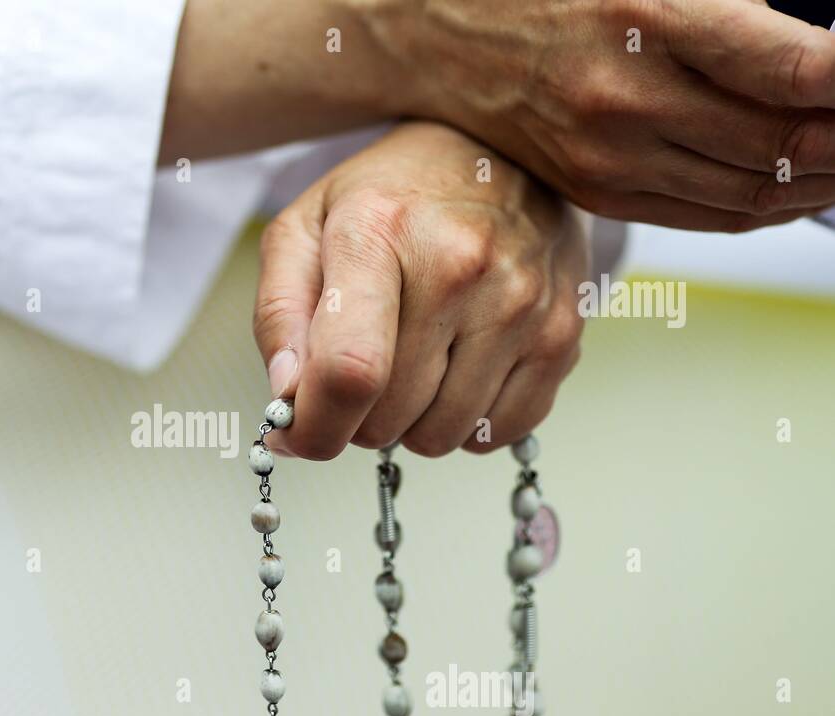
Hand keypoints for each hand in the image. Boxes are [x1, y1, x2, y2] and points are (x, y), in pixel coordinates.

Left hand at [253, 122, 586, 459]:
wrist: (498, 152)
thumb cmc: (389, 198)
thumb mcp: (304, 229)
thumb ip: (279, 315)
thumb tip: (288, 396)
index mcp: (380, 232)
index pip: (349, 370)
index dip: (314, 427)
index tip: (295, 436)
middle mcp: (460, 265)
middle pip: (388, 416)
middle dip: (356, 416)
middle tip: (360, 370)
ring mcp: (521, 302)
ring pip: (438, 437)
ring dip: (410, 421)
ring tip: (412, 360)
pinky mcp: (562, 336)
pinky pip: (493, 435)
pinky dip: (464, 423)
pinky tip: (456, 370)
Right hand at [353, 0, 834, 230]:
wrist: (433, 32)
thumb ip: (727, 0)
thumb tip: (816, 44)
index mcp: (648, 15)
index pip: (800, 68)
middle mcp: (628, 99)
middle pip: (785, 142)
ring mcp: (608, 155)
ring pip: (752, 192)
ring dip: (820, 182)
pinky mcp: (595, 187)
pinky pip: (704, 216)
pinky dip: (766, 209)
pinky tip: (798, 188)